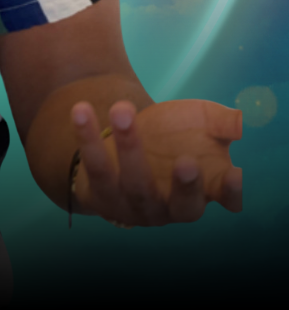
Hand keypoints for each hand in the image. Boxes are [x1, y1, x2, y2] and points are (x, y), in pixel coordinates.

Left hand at [71, 98, 242, 225]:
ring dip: (128, 145)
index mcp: (196, 196)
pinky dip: (88, 138)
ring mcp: (132, 205)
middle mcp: (167, 209)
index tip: (233, 174)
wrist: (117, 155)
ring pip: (132, 181)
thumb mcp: (194, 130)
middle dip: (183, 184)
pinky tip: (81, 109)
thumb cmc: (167, 143)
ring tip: (123, 109)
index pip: (219, 200)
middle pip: (177, 203)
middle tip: (187, 161)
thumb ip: (216, 124)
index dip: (229, 192)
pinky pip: (94, 165)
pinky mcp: (100, 193)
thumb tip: (236, 121)